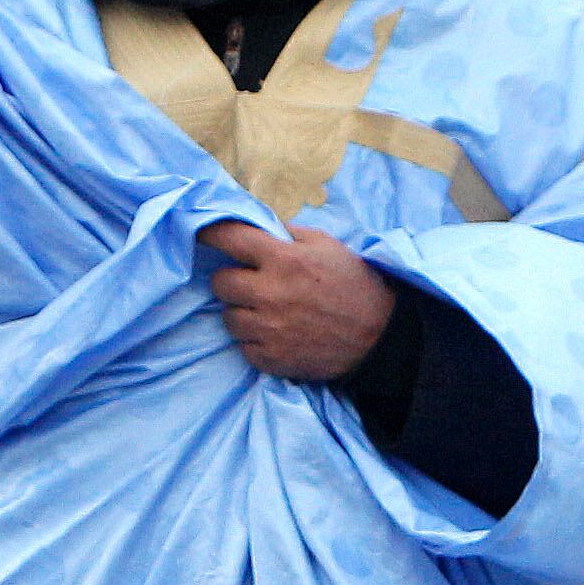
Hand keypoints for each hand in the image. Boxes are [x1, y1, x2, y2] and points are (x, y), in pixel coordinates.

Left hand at [198, 220, 397, 383]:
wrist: (379, 336)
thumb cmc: (352, 283)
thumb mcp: (326, 245)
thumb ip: (286, 233)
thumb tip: (253, 225)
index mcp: (284, 259)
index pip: (229, 239)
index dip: (212, 234)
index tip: (203, 234)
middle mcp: (270, 294)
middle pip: (221, 283)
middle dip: (234, 280)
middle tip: (252, 282)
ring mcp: (269, 330)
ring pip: (228, 317)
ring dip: (243, 312)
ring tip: (268, 312)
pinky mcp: (271, 359)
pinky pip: (243, 346)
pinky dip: (255, 340)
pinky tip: (277, 333)